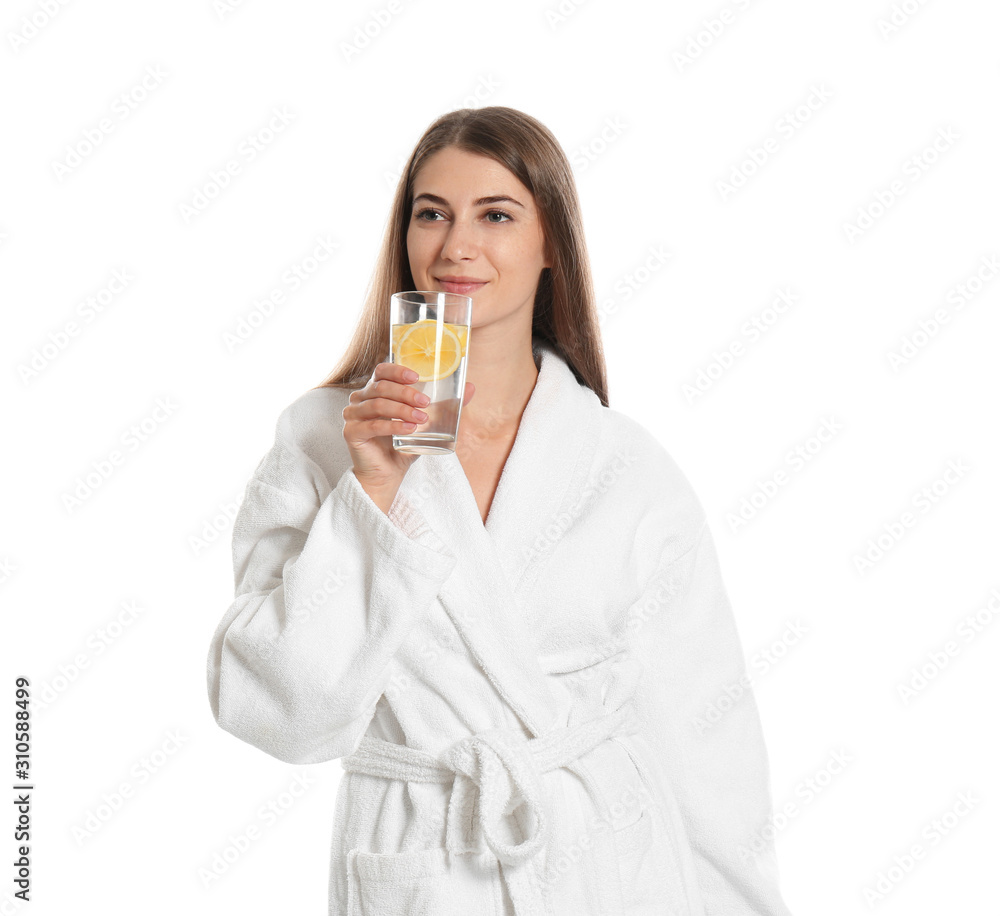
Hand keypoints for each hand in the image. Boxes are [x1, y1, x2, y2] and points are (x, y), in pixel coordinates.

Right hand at [343, 361, 474, 508]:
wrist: (389, 473)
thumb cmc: (404, 445)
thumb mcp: (428, 422)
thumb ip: (446, 405)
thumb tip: (471, 387)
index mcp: (374, 390)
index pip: (381, 371)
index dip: (397, 370)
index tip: (417, 377)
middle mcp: (360, 399)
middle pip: (381, 387)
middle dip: (406, 393)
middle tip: (426, 403)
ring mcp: (352, 415)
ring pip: (378, 404)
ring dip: (402, 409)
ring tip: (421, 419)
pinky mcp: (351, 433)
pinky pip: (373, 425)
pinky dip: (393, 425)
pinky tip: (409, 429)